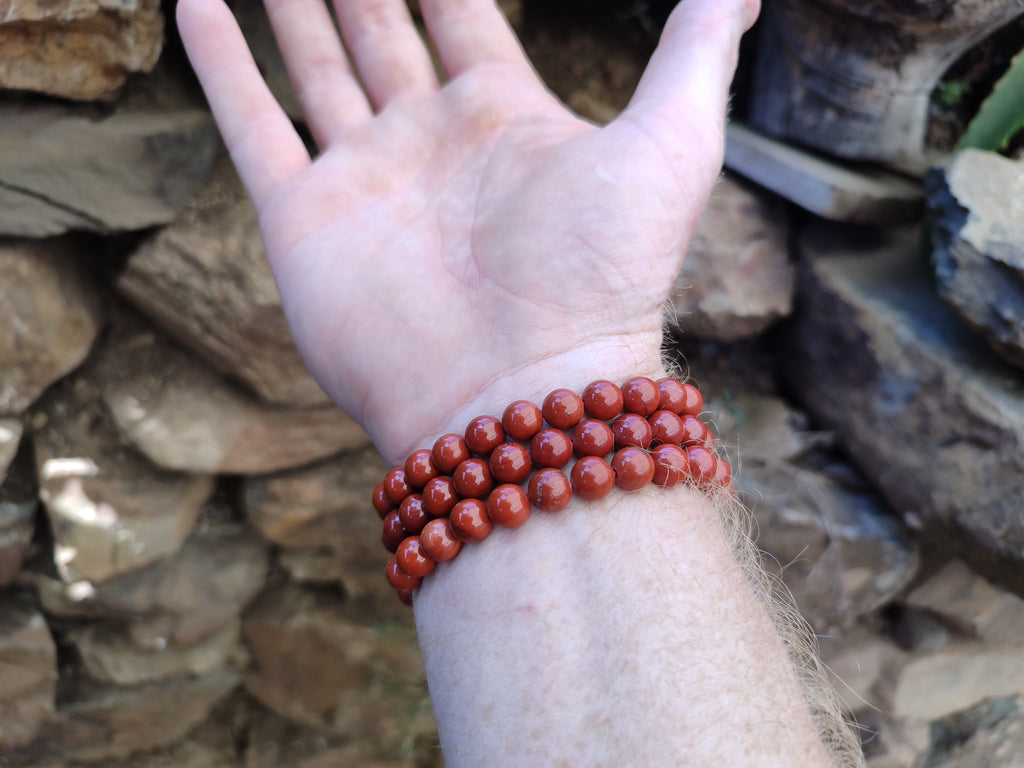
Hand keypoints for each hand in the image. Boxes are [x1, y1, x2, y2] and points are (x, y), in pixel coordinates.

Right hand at [176, 0, 757, 463]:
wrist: (519, 397)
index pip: (460, 13)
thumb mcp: (670, 147)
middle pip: (379, 30)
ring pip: (311, 66)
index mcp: (502, 117)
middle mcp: (428, 143)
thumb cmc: (601, 280)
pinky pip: (249, 124)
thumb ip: (698, 52)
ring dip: (289, 6)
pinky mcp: (303, 221)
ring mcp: (362, 179)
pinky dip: (220, 64)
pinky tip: (197, 1)